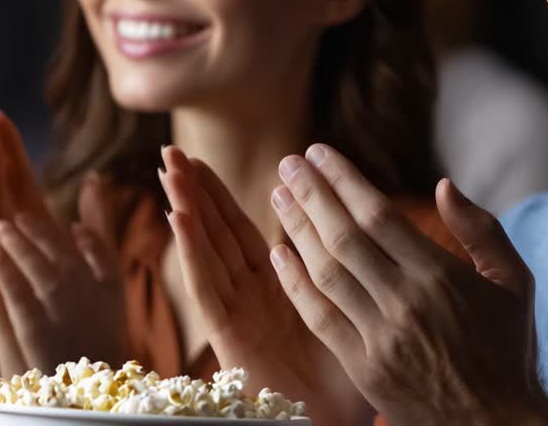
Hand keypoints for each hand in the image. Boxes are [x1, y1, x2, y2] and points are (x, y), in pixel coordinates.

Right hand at [0, 108, 125, 375]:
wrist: (80, 372)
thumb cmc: (86, 318)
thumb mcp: (98, 259)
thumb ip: (96, 220)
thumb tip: (96, 180)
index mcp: (36, 237)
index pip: (17, 183)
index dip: (7, 150)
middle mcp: (14, 253)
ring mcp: (5, 277)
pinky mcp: (5, 307)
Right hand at [158, 146, 371, 425]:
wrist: (336, 421)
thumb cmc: (355, 378)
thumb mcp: (358, 310)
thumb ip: (361, 267)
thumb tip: (378, 226)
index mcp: (280, 286)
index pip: (248, 229)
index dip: (230, 193)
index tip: (204, 153)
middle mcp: (253, 296)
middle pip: (219, 234)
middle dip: (198, 191)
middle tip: (174, 148)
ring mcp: (240, 314)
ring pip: (208, 252)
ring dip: (188, 208)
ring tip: (169, 167)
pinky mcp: (231, 337)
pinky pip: (208, 288)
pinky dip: (192, 252)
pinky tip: (178, 218)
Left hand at [268, 144, 547, 425]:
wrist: (495, 423)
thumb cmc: (509, 349)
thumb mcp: (514, 283)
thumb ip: (482, 230)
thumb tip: (445, 185)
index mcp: (442, 276)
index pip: (379, 215)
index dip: (344, 180)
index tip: (319, 153)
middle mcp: (406, 302)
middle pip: (345, 237)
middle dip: (312, 194)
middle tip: (287, 163)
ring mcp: (380, 337)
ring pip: (327, 273)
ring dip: (297, 230)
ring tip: (278, 197)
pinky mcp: (363, 368)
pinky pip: (320, 318)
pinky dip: (296, 284)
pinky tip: (279, 255)